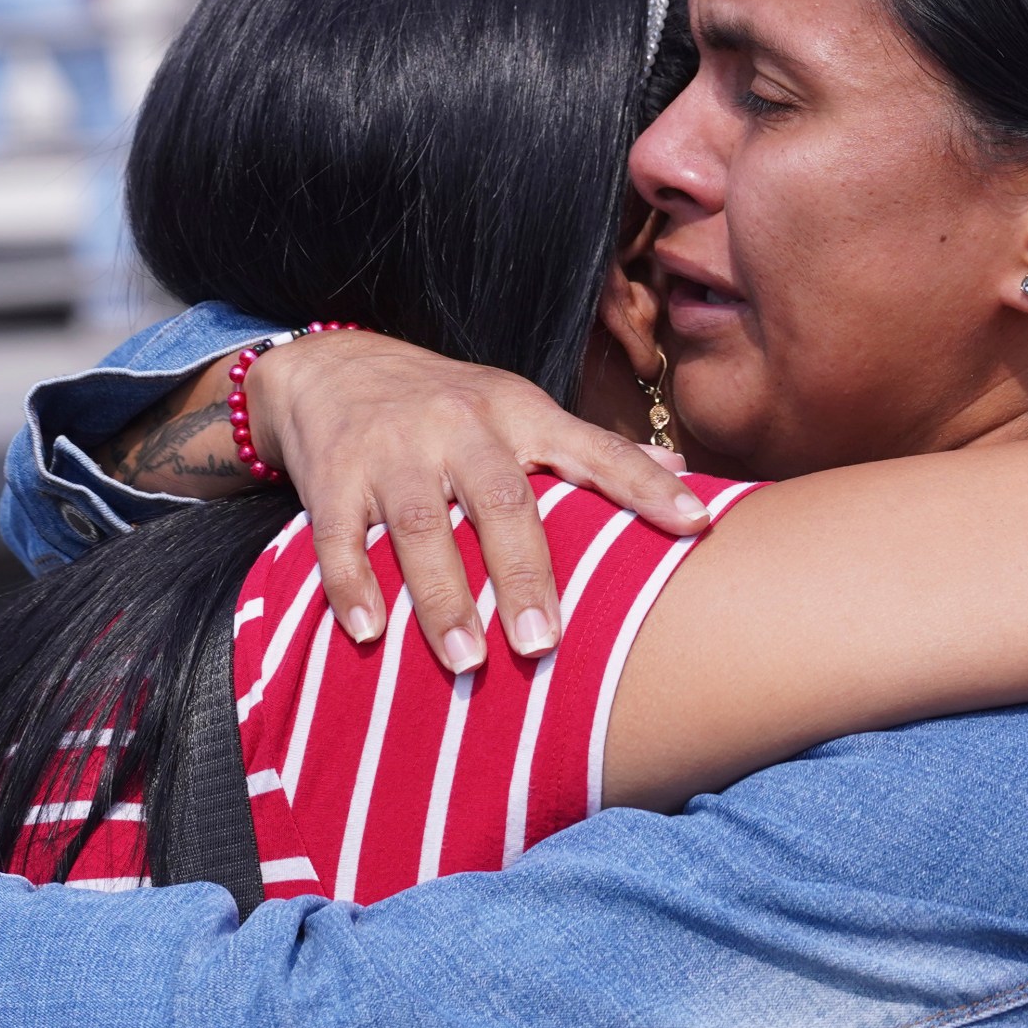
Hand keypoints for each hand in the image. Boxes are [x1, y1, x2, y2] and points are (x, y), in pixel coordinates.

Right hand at [247, 330, 708, 670]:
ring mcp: (391, 448)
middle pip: (500, 500)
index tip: (695, 524)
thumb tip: (685, 473)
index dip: (645, 485)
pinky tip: (368, 633)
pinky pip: (338, 536)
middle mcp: (458, 425)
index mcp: (517, 411)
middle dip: (524, 573)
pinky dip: (350, 585)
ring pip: (420, 525)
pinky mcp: (331, 474)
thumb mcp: (517, 408)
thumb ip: (588, 448)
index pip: (593, 449)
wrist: (333, 366)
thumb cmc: (448, 404)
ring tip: (468, 662)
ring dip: (442, 598)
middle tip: (545, 643)